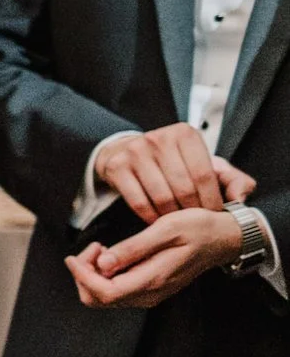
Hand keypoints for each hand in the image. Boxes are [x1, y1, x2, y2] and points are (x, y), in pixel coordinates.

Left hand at [67, 208, 243, 308]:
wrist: (223, 238)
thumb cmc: (198, 229)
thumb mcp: (167, 229)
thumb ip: (134, 248)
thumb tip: (103, 263)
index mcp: (152, 280)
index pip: (104, 293)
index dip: (82, 277)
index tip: (73, 256)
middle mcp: (149, 294)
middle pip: (98, 299)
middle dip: (84, 275)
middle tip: (91, 248)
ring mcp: (149, 294)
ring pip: (104, 297)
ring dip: (92, 275)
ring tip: (100, 249)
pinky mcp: (149, 288)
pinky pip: (116, 291)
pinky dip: (104, 275)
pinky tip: (111, 254)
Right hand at [94, 125, 252, 222]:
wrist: (126, 151)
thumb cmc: (172, 162)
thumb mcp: (206, 164)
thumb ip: (232, 179)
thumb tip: (240, 197)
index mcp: (185, 134)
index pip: (203, 174)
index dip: (211, 200)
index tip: (213, 213)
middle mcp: (159, 138)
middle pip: (183, 187)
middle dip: (191, 211)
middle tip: (194, 222)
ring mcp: (135, 151)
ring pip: (161, 196)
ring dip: (171, 217)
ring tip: (177, 223)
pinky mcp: (117, 166)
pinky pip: (138, 202)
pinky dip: (150, 217)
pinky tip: (157, 220)